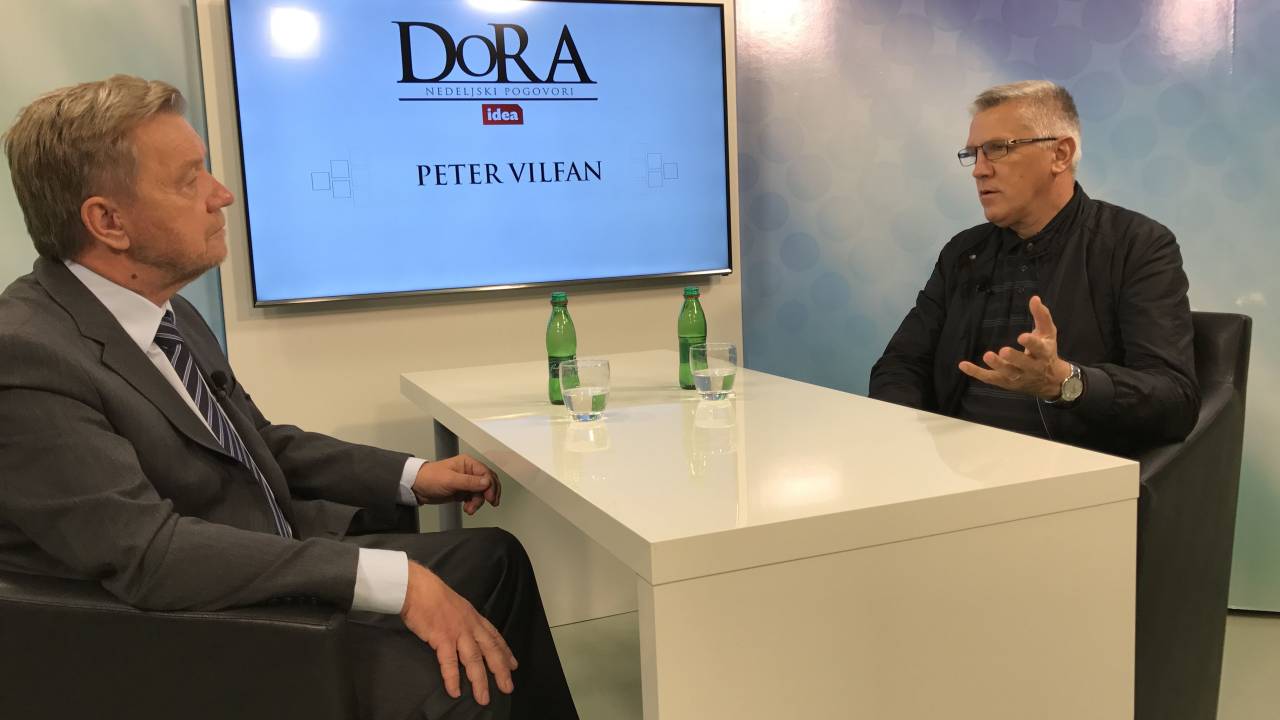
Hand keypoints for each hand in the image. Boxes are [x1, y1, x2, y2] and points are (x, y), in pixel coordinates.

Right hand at [400, 562, 516, 704]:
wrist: (417, 587)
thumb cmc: (433, 596)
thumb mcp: (458, 605)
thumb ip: (465, 620)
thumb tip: (467, 633)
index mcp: (474, 618)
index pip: (494, 637)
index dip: (505, 652)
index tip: (513, 665)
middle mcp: (470, 626)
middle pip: (490, 651)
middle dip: (500, 670)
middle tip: (508, 687)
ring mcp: (457, 632)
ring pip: (473, 659)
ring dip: (480, 680)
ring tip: (484, 698)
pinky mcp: (442, 638)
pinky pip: (449, 662)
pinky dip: (452, 678)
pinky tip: (455, 691)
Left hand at [412, 454, 500, 514]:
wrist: (417, 487)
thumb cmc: (430, 478)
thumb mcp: (450, 480)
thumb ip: (469, 482)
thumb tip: (486, 482)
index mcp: (468, 463)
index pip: (487, 473)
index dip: (491, 485)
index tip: (490, 497)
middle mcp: (469, 471)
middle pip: (488, 482)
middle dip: (489, 494)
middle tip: (489, 503)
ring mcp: (466, 482)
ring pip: (482, 492)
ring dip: (479, 502)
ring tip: (470, 509)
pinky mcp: (463, 491)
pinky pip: (475, 498)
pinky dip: (474, 504)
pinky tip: (468, 508)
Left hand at [958, 295, 1071, 399]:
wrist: (1050, 381)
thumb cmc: (1046, 352)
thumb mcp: (1048, 334)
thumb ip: (1042, 316)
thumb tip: (1034, 298)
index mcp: (1043, 354)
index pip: (1039, 349)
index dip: (1031, 344)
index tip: (1022, 337)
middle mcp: (1032, 368)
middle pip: (1023, 364)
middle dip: (1014, 358)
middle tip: (1004, 350)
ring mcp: (1018, 377)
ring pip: (1007, 373)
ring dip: (997, 365)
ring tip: (987, 355)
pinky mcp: (1005, 382)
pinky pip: (990, 378)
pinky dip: (976, 372)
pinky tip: (963, 365)